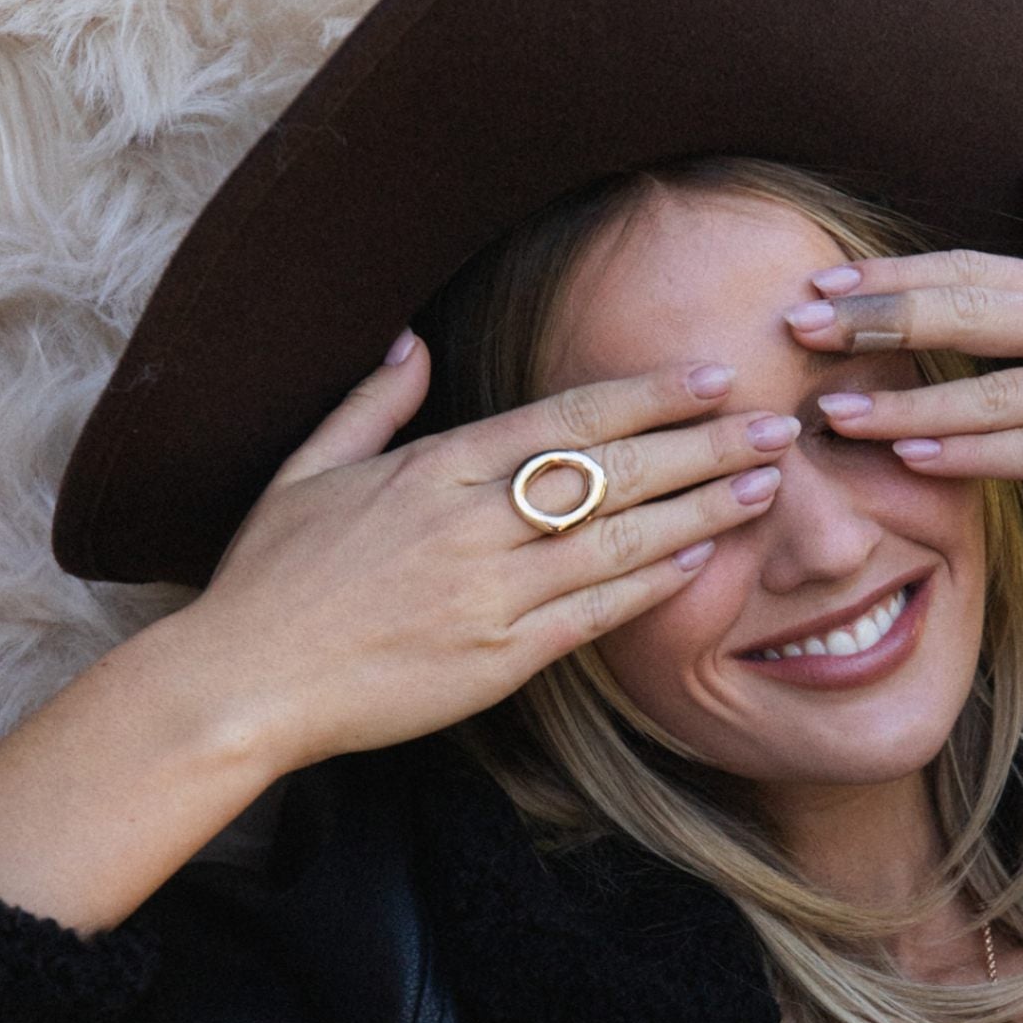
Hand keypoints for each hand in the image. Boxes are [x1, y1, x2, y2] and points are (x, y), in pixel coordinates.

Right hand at [0, 338, 794, 930]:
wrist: (244, 680)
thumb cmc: (268, 578)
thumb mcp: (307, 469)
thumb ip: (372, 405)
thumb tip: (410, 343)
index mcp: (433, 468)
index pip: (565, 418)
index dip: (647, 395)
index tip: (711, 376)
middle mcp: (472, 522)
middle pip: (612, 472)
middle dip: (703, 445)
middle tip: (778, 426)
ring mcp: (488, 592)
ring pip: (617, 540)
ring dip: (698, 509)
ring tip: (764, 487)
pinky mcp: (495, 659)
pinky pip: (590, 614)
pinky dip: (648, 585)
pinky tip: (699, 559)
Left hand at [783, 151, 1022, 506]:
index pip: (977, 269)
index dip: (897, 276)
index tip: (821, 285)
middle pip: (973, 312)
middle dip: (880, 321)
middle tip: (795, 329)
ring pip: (997, 390)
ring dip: (910, 400)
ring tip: (834, 411)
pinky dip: (978, 453)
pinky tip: (919, 457)